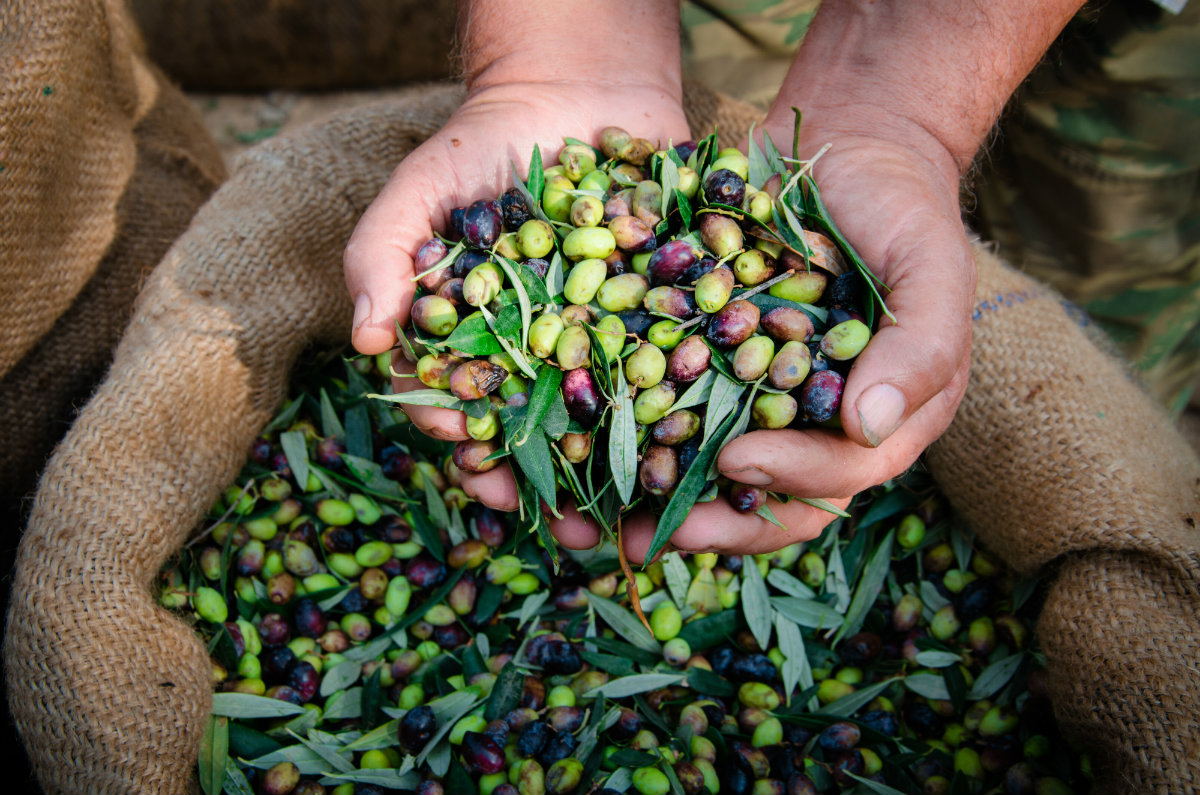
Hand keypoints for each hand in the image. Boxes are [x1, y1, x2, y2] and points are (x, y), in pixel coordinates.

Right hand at [344, 80, 689, 510]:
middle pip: (538, 433)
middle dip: (548, 484)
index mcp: (473, 343)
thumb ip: (383, 255)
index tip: (481, 472)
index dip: (466, 445)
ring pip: (608, 419)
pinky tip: (698, 445)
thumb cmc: (484, 143)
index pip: (462, 409)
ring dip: (619, 471)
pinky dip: (685, 408)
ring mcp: (601, 341)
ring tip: (637, 514)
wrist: (577, 93)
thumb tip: (364, 341)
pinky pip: (673, 369)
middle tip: (565, 526)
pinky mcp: (660, 319)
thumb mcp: (419, 188)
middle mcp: (536, 355)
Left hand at [551, 112, 974, 562]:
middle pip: (765, 498)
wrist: (848, 146)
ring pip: (704, 469)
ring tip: (584, 521)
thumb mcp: (931, 266)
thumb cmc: (903, 208)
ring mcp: (756, 399)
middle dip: (707, 522)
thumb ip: (922, 346)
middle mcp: (814, 426)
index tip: (738, 459)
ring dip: (649, 500)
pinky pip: (665, 409)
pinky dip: (622, 432)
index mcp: (880, 422)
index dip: (791, 477)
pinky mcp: (706, 365)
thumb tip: (871, 426)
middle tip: (645, 536)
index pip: (839, 475)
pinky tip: (568, 443)